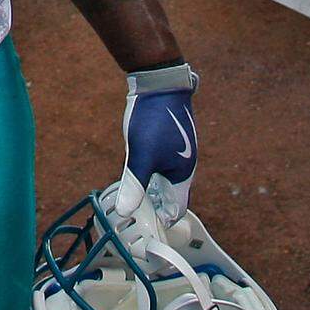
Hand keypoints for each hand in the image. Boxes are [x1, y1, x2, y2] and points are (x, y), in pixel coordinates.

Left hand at [115, 85, 197, 226]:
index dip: (162, 221)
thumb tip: (125, 212)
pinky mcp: (169, 138)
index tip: (145, 228)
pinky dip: (151, 172)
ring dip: (152, 189)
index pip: (177, 209)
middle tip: (134, 214)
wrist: (160, 81)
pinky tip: (137, 169)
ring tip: (133, 195)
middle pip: (171, 195)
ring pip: (166, 179)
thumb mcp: (140, 155)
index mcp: (183, 173)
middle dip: (155, 206)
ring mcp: (178, 150)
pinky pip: (161, 163)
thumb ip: (134, 185)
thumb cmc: (153, 119)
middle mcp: (184, 164)